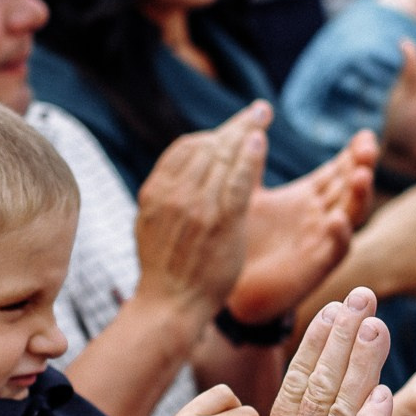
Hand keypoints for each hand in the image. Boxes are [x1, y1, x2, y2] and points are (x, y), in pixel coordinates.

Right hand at [132, 104, 267, 316]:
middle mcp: (174, 194)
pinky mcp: (222, 221)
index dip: (212, 132)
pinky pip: (238, 181)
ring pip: (224, 158)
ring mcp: (198, 206)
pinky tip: (259, 141)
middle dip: (235, 125)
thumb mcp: (153, 223)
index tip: (232, 127)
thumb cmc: (166, 268)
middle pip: (209, 146)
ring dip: (245, 133)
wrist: (171, 304)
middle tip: (258, 110)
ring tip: (262, 119)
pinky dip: (249, 158)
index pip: (186, 147)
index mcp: (155, 191)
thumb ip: (168, 193)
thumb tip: (185, 167)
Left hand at [230, 141, 366, 322]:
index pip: (338, 170)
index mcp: (307, 197)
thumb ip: (252, 157)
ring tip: (361, 175)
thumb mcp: (245, 191)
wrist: (227, 288)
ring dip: (359, 195)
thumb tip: (258, 111)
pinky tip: (338, 221)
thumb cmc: (239, 239)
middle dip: (362, 165)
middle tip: (368, 146)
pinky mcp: (314, 266)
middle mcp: (320, 217)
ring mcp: (320, 241)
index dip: (353, 153)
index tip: (364, 133)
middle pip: (350, 186)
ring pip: (351, 214)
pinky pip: (335, 250)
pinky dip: (339, 235)